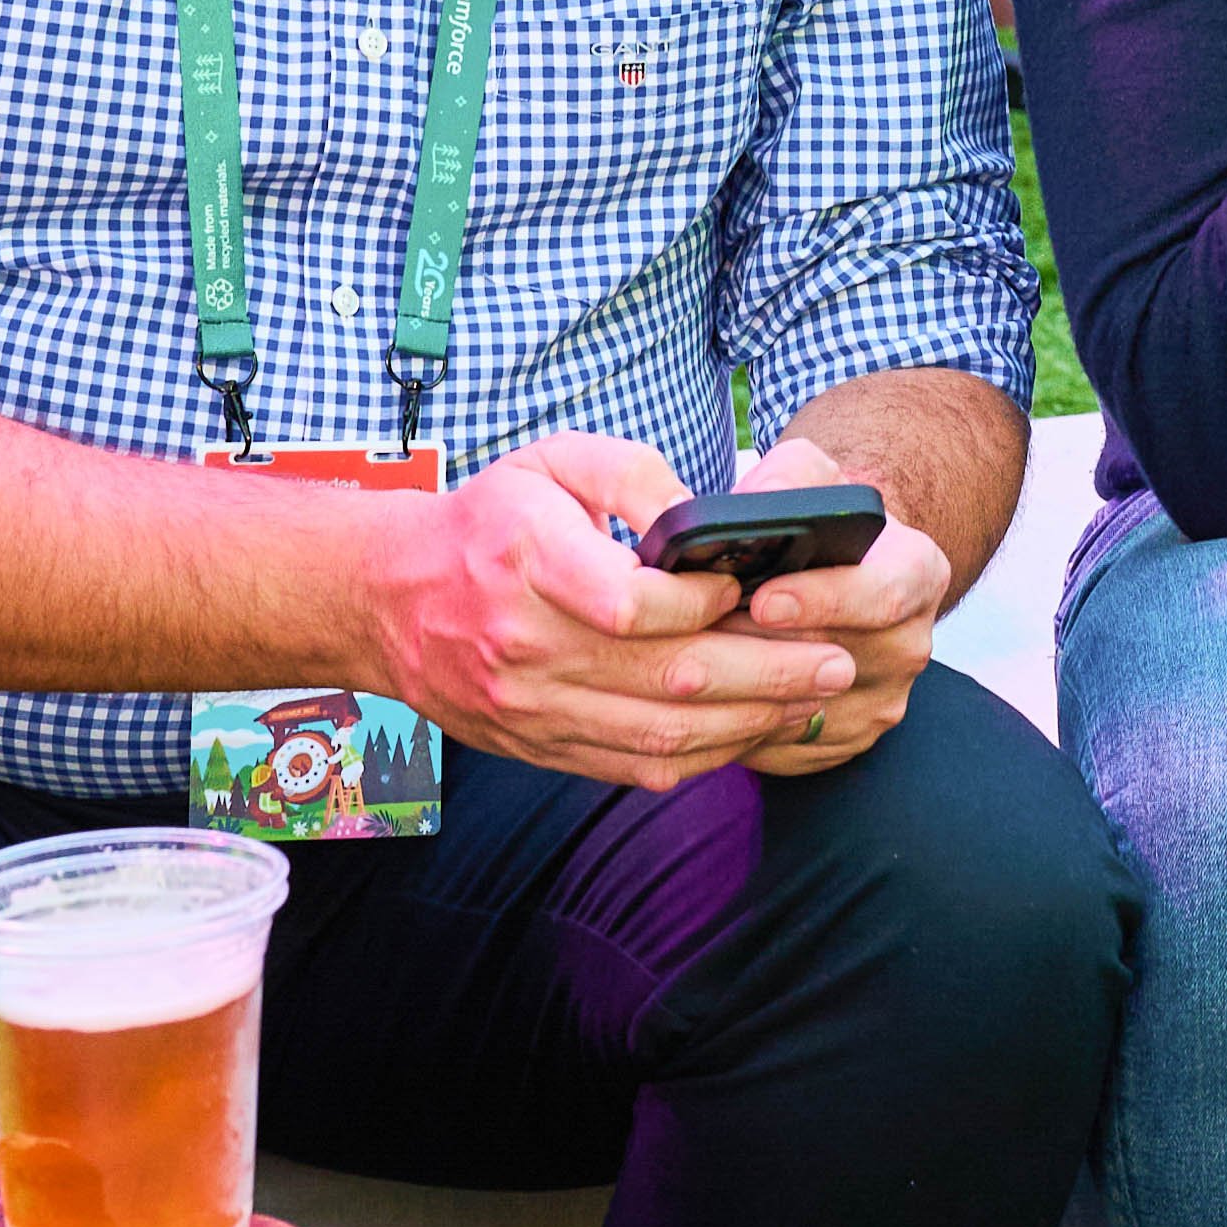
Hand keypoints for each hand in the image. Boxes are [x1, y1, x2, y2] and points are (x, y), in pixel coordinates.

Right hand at [355, 435, 863, 794]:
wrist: (390, 600)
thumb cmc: (486, 521)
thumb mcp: (550, 460)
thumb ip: (632, 475)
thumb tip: (702, 520)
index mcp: (526, 563)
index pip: (633, 605)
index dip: (706, 604)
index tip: (752, 587)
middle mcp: (523, 646)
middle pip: (665, 678)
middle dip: (768, 672)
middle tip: (836, 660)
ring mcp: (528, 708)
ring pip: (658, 733)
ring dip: (751, 722)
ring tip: (814, 698)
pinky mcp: (537, 746)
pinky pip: (632, 766)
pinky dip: (702, 756)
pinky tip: (752, 732)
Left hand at [721, 429, 950, 776]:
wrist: (836, 574)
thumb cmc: (817, 522)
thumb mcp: (810, 477)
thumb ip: (787, 479)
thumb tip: (751, 505)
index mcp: (918, 573)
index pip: (882, 594)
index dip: (820, 599)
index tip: (759, 598)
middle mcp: (911, 643)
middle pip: (838, 661)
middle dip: (762, 654)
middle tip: (696, 643)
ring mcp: (884, 700)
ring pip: (805, 710)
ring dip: (743, 695)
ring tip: (685, 666)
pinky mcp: (849, 741)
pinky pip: (787, 746)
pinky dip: (740, 727)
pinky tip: (700, 699)